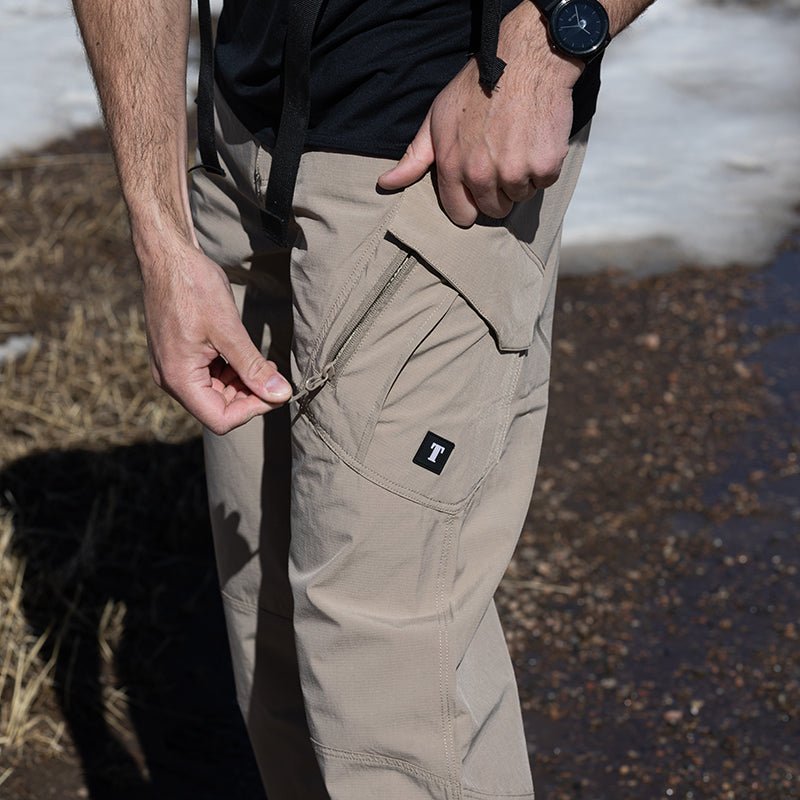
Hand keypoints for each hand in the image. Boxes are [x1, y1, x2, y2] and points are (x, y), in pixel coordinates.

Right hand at [139, 242, 291, 434]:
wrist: (167, 256)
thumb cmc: (193, 287)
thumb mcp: (229, 330)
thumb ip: (253, 367)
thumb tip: (280, 395)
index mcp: (179, 378)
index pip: (221, 420)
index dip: (252, 410)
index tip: (274, 390)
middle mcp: (172, 379)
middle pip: (219, 409)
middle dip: (249, 395)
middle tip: (272, 373)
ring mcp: (173, 368)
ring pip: (216, 394)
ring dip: (242, 383)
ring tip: (262, 363)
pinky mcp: (179, 357)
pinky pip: (208, 376)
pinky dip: (230, 371)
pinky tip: (246, 355)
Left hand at [378, 2, 582, 225]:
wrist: (524, 59)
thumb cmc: (477, 87)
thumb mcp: (437, 119)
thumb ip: (414, 158)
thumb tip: (386, 184)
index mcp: (452, 166)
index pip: (462, 214)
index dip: (471, 205)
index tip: (477, 191)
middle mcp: (481, 174)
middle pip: (494, 210)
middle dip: (498, 191)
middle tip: (502, 158)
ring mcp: (514, 172)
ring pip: (520, 197)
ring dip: (522, 178)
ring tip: (518, 145)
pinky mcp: (543, 166)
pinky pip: (544, 183)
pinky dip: (544, 167)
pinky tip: (535, 140)